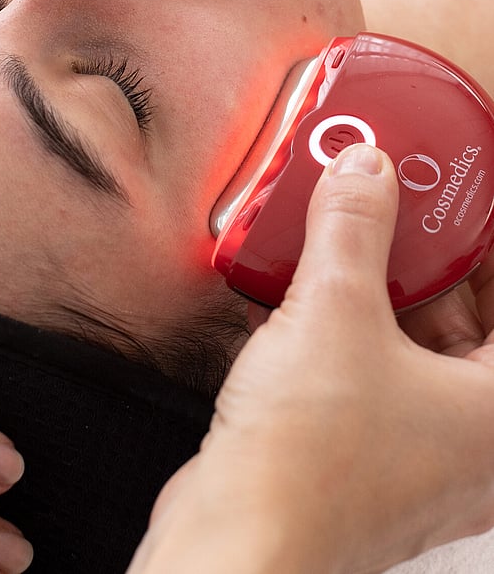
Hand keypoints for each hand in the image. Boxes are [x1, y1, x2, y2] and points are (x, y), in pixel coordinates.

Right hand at [129, 144, 493, 573]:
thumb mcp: (333, 313)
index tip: (459, 200)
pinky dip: (343, 325)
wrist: (237, 538)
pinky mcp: (363, 450)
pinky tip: (301, 289)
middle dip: (426, 257)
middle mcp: (471, 436)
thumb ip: (353, 228)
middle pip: (465, 318)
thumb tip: (365, 169)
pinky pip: (368, 368)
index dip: (484, 242)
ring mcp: (416, 447)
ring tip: (341, 235)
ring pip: (411, 343)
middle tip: (394, 202)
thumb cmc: (309, 459)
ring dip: (374, 287)